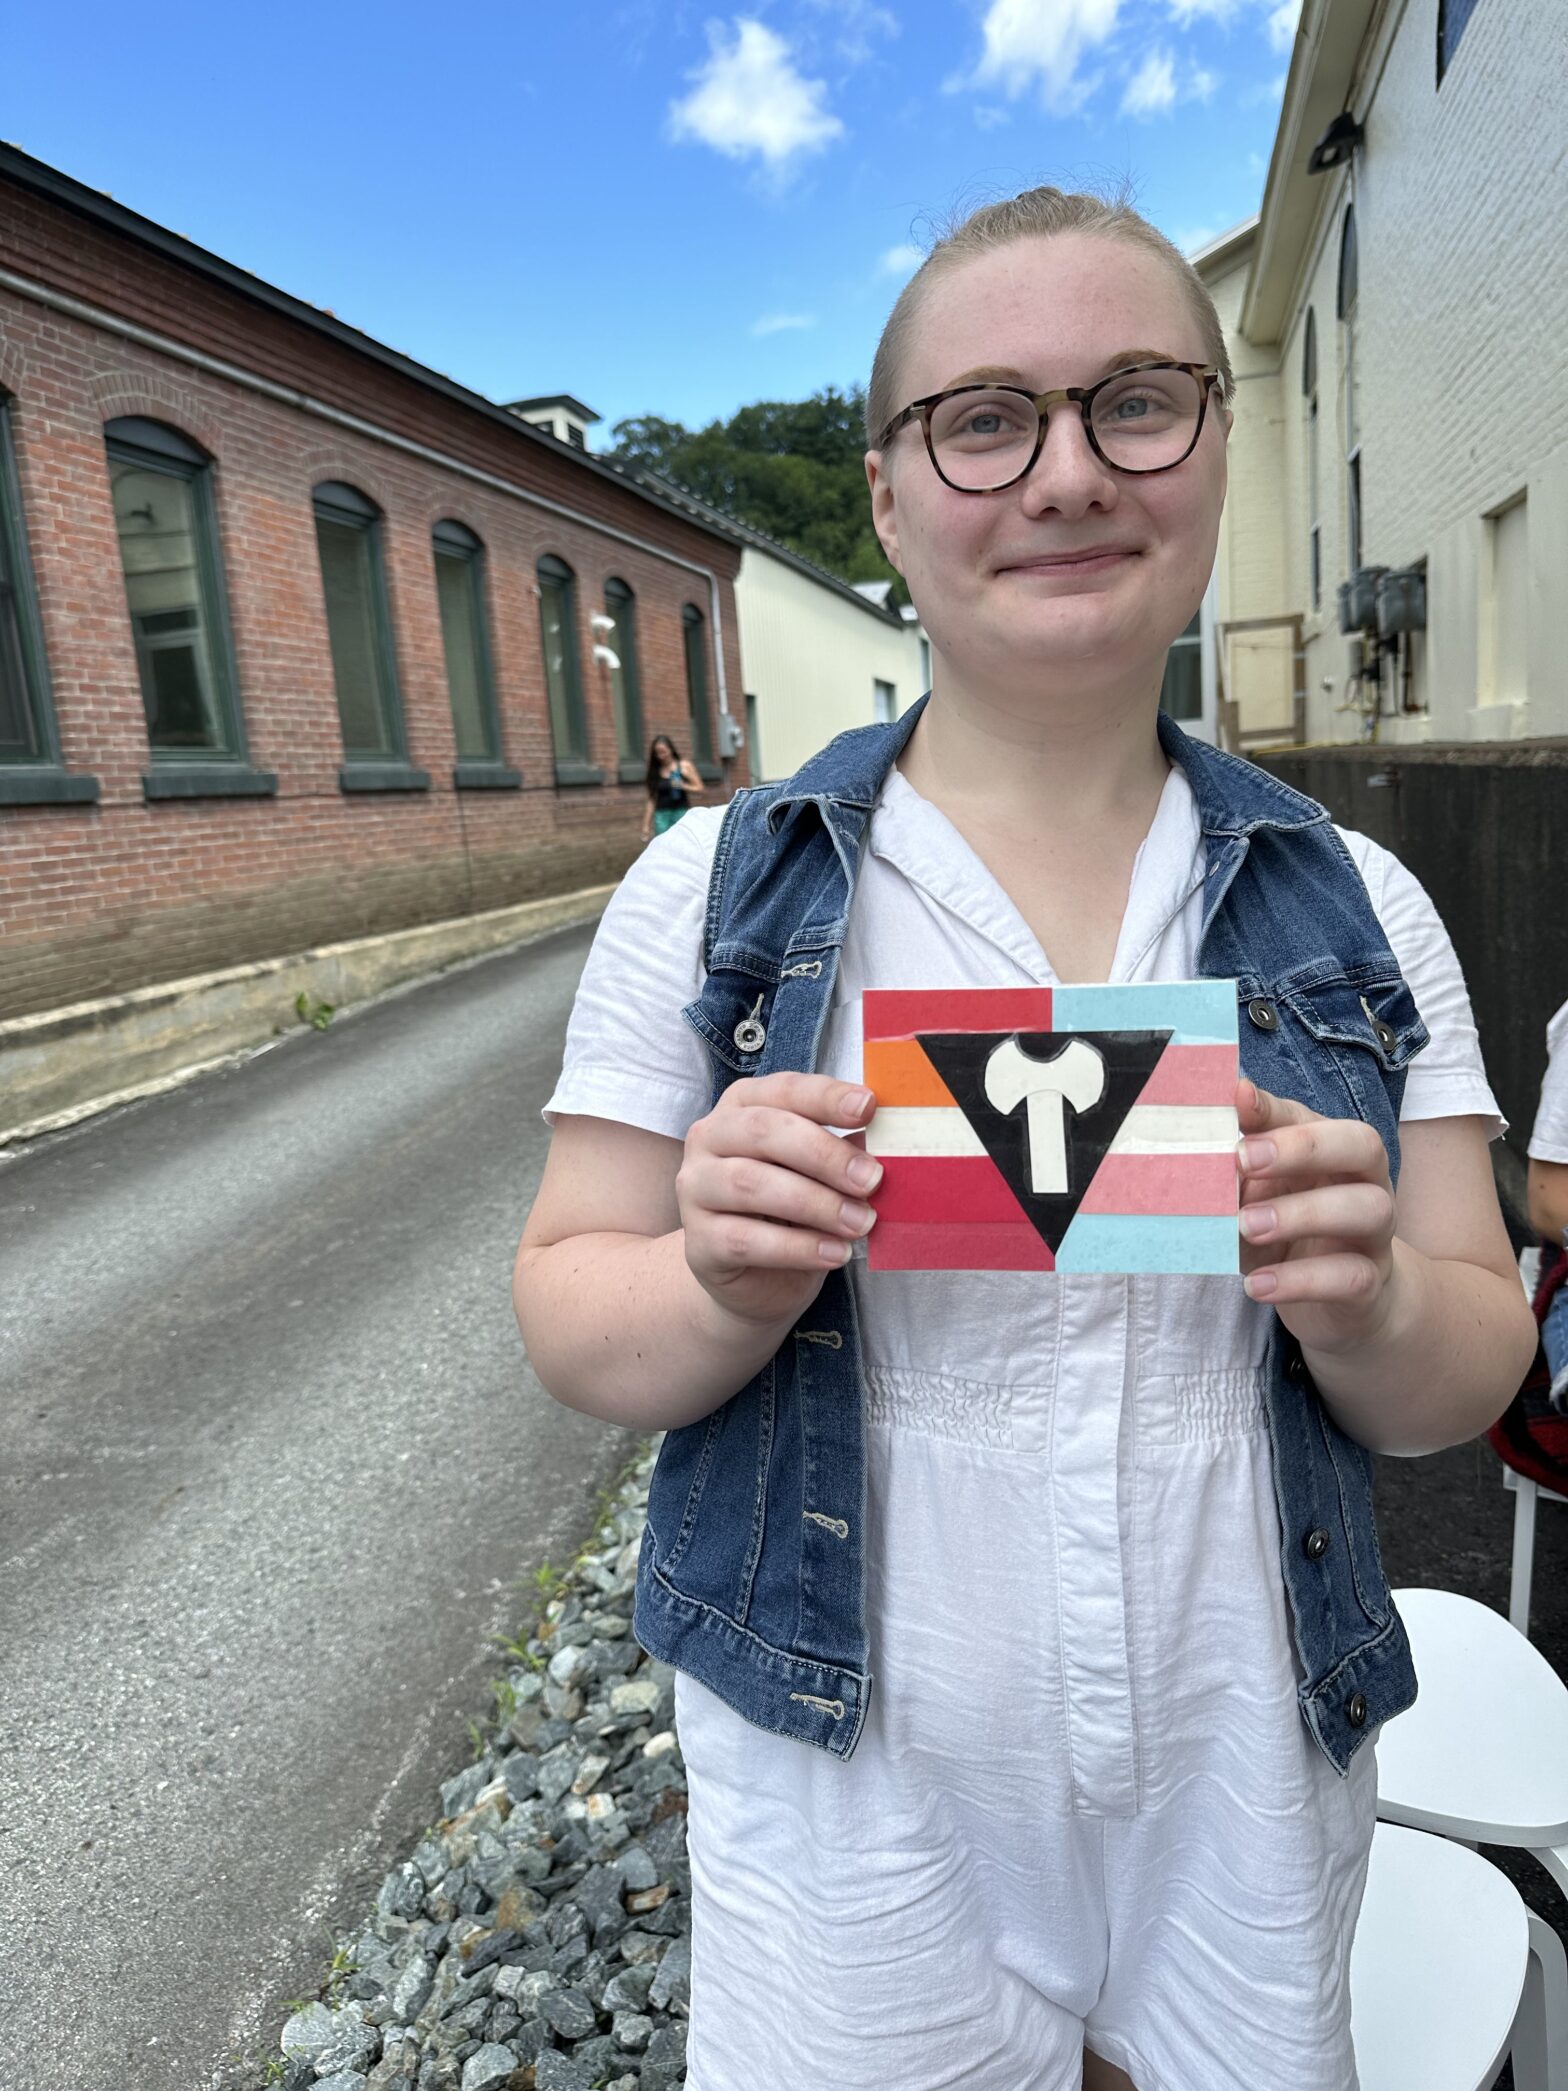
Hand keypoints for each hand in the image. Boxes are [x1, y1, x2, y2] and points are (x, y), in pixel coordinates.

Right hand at [677, 1074, 879, 1328]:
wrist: (754, 1279)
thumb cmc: (792, 1211)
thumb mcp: (821, 1174)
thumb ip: (845, 1152)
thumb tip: (889, 1142)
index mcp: (743, 1106)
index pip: (783, 1089)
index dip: (826, 1096)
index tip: (870, 1107)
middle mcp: (709, 1138)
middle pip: (763, 1131)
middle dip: (824, 1154)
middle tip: (872, 1180)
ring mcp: (695, 1189)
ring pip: (751, 1185)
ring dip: (816, 1204)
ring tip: (861, 1223)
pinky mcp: (697, 1242)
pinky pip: (746, 1240)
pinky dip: (797, 1248)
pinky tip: (835, 1254)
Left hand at [1236, 1078, 1398, 1355]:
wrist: (1337, 1301)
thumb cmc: (1288, 1231)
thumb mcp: (1258, 1195)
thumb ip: (1239, 1162)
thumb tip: (1214, 1119)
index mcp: (1334, 1151)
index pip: (1313, 1117)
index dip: (1273, 1110)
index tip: (1234, 1104)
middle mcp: (1365, 1182)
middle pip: (1363, 1145)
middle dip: (1302, 1147)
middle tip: (1241, 1160)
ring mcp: (1374, 1233)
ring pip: (1369, 1208)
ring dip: (1302, 1214)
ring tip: (1246, 1226)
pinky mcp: (1371, 1282)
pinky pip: (1351, 1276)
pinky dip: (1301, 1281)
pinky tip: (1257, 1284)